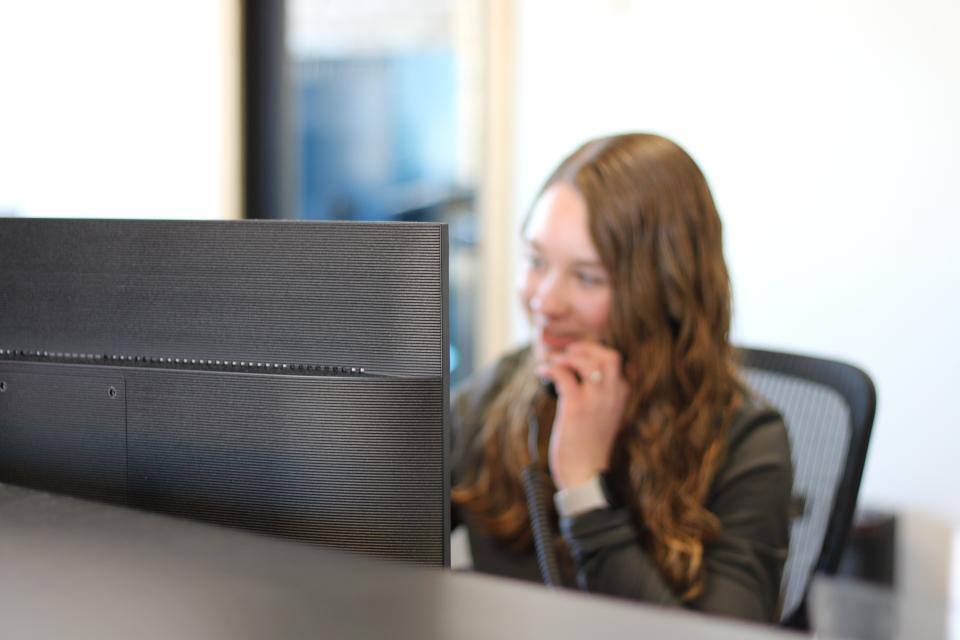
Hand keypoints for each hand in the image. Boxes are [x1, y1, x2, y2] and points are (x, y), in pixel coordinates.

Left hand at [536, 342, 628, 489]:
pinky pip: (563, 375)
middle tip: (568, 352)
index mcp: (621, 396)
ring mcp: (596, 400)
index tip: (577, 355)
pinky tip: (542, 373)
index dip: (594, 352)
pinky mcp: (576, 407)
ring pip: (586, 361)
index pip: (616, 362)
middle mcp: (613, 395)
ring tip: (553, 362)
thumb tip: (578, 376)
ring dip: (566, 357)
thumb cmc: (590, 446)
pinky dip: (550, 369)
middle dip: (586, 348)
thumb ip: (601, 396)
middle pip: (608, 356)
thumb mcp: (605, 416)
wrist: (585, 473)